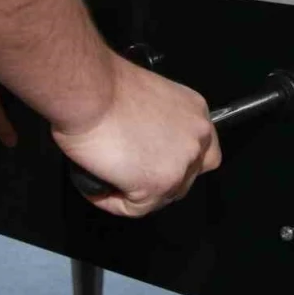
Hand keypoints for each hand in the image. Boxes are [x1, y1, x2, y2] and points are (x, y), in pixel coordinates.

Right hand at [52, 54, 220, 217]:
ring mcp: (180, 164)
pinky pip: (133, 208)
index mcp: (195, 113)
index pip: (203, 150)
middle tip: (127, 171)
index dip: (179, 161)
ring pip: (161, 196)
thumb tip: (146, 143)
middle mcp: (196, 138)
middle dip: (158, 179)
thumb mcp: (150, 99)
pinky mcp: (156, 185)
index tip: (157, 162)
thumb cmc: (106, 86)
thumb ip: (160, 124)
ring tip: (107, 176)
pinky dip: (111, 202)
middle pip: (186, 177)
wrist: (90, 90)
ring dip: (133, 191)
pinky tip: (96, 186)